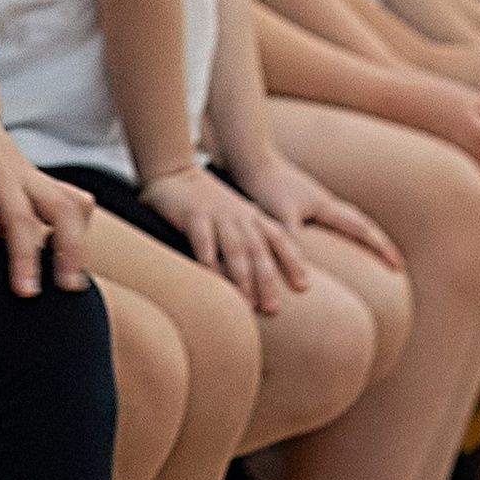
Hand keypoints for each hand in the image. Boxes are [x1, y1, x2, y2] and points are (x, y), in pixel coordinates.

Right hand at [0, 101, 93, 293]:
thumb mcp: (11, 175)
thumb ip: (30, 202)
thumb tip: (49, 233)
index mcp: (34, 181)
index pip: (74, 212)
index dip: (80, 245)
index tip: (75, 284)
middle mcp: (24, 178)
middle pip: (63, 213)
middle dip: (71, 250)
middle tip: (69, 287)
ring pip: (21, 215)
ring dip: (25, 255)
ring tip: (24, 290)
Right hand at [142, 162, 307, 309]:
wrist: (175, 171)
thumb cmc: (208, 201)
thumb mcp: (237, 214)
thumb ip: (251, 236)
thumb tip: (267, 271)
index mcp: (253, 216)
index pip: (279, 239)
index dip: (293, 262)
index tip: (304, 287)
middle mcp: (240, 216)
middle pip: (259, 250)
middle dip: (268, 280)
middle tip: (273, 308)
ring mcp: (217, 215)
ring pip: (235, 248)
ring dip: (243, 277)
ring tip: (248, 303)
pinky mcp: (194, 215)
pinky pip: (203, 241)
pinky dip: (209, 261)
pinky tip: (212, 280)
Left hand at [240, 151, 403, 270]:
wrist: (250, 158)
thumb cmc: (264, 186)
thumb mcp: (280, 218)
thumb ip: (293, 248)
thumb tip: (304, 283)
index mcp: (325, 206)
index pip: (361, 230)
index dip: (381, 249)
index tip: (398, 266)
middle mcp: (324, 201)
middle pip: (360, 222)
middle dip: (378, 242)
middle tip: (394, 261)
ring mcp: (313, 198)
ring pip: (346, 218)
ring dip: (361, 233)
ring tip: (369, 249)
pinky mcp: (299, 197)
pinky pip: (329, 217)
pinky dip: (338, 229)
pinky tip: (330, 237)